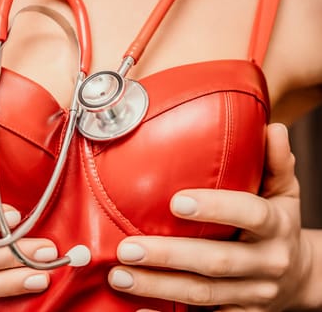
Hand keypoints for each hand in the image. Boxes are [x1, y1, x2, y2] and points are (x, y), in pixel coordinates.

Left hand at [108, 123, 311, 310]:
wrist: (301, 277)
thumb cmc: (280, 225)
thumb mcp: (286, 193)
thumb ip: (276, 163)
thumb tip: (273, 128)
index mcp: (276, 227)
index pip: (250, 215)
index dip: (216, 208)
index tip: (176, 202)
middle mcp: (265, 263)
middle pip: (216, 262)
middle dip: (169, 256)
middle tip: (127, 248)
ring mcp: (252, 294)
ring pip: (203, 293)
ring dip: (158, 286)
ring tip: (120, 275)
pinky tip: (138, 311)